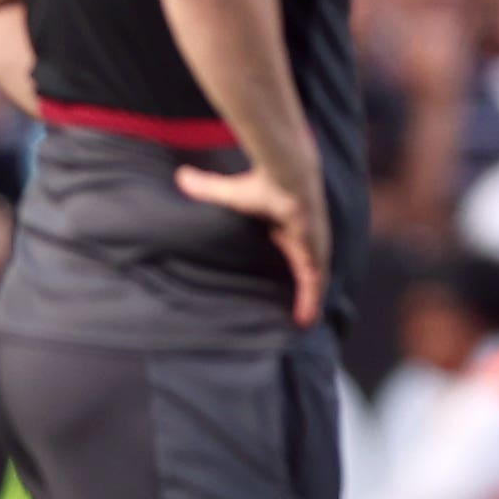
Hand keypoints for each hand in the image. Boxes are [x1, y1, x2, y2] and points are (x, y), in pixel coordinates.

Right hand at [174, 162, 326, 326]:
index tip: (277, 279)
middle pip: (305, 268)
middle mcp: (303, 237)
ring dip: (309, 300)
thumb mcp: (229, 194)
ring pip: (312, 280)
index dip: (285, 263)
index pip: (290, 248)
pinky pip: (316, 284)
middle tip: (297, 312)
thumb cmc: (260, 184)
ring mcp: (313, 246)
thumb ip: (207, 188)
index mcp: (286, 224)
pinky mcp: (317, 254)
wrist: (287, 177)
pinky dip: (312, 301)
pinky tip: (305, 320)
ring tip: (301, 323)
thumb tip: (181, 175)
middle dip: (304, 289)